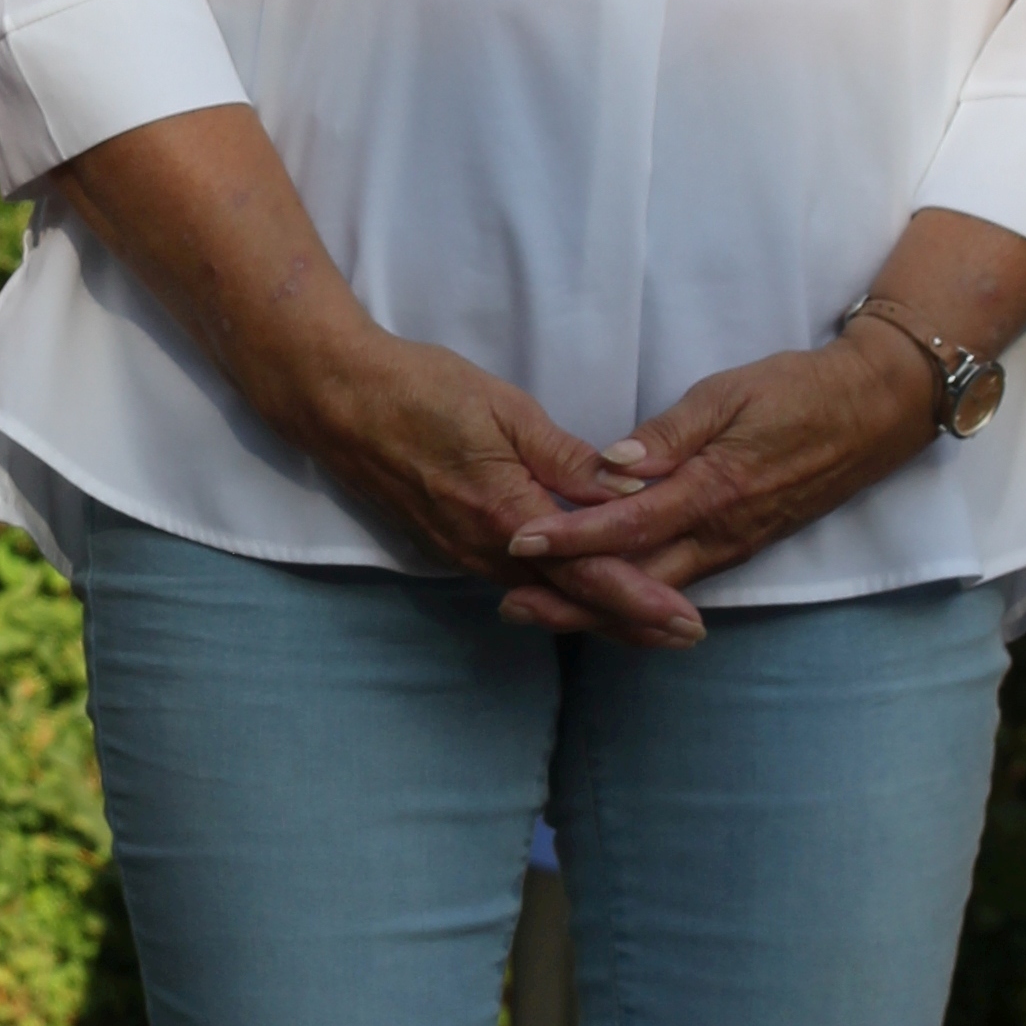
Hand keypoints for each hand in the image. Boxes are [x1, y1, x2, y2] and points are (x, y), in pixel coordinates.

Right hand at [290, 329, 703, 644]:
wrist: (339, 400)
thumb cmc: (423, 391)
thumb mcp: (507, 411)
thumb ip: (568, 459)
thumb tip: (631, 491)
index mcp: (506, 515)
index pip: (588, 572)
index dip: (641, 599)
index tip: (685, 620)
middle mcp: (484, 548)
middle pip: (570, 598)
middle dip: (630, 620)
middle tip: (686, 634)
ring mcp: (463, 551)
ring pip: (543, 593)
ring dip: (597, 610)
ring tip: (649, 621)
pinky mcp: (449, 543)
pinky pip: (516, 579)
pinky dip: (558, 592)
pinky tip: (582, 590)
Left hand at [499, 320, 936, 615]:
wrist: (875, 412)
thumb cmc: (799, 392)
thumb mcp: (731, 393)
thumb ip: (671, 432)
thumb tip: (613, 465)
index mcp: (714, 490)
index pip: (629, 525)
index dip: (573, 538)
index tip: (521, 542)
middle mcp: (722, 533)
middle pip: (637, 582)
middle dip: (575, 599)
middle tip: (513, 606)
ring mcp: (733, 546)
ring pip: (657, 590)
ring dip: (600, 606)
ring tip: (541, 609)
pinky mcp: (740, 547)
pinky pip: (680, 582)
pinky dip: (636, 595)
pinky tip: (602, 595)